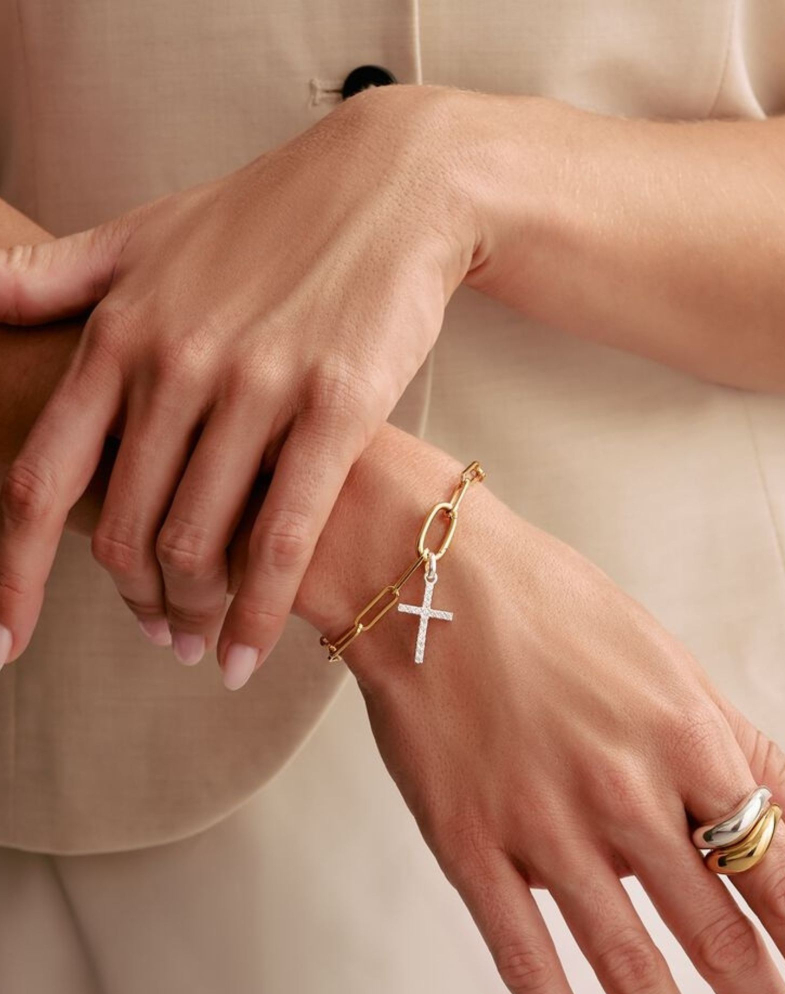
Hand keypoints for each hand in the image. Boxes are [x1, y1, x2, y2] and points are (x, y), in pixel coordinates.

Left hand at [0, 83, 478, 681]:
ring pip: (196, 543)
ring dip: (191, 614)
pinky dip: (255, 615)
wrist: (391, 186)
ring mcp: (256, 387)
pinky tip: (245, 660)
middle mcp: (175, 363)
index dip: (11, 572)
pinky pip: (280, 540)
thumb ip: (59, 274)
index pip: (40, 478)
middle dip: (131, 600)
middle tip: (155, 631)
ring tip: (198, 644)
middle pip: (121, 528)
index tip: (4, 638)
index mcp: (118, 332)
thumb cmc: (267, 218)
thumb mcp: (146, 233)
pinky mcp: (334, 409)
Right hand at [294, 426, 784, 993]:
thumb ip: (750, 750)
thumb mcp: (671, 665)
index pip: (777, 872)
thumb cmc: (554, 609)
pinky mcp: (467, 842)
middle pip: (716, 931)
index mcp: (686, 741)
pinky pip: (520, 948)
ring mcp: (541, 824)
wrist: (427, 577)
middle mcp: (625, 792)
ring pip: (626, 958)